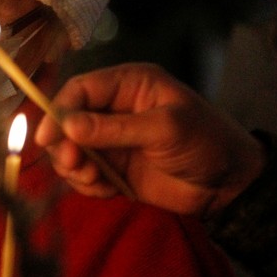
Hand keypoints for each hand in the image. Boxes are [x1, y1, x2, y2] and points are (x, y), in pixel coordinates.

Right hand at [34, 63, 264, 217]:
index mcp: (129, 85)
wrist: (229, 185)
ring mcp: (110, 140)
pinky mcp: (111, 168)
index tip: (47, 138)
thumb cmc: (206, 143)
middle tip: (74, 165)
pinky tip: (107, 190)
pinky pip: (82, 174)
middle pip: (67, 121)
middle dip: (64, 145)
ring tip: (95, 181)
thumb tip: (68, 126)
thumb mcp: (164, 129)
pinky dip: (87, 184)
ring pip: (69, 149)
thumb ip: (114, 129)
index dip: (58, 110)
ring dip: (74, 167)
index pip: (80, 89)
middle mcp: (113, 109)